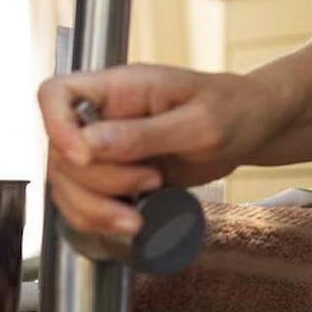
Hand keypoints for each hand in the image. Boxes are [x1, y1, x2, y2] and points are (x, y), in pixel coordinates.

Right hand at [38, 64, 290, 235]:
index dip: (55, 125)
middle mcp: (106, 115)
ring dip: (94, 209)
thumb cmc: (237, 110)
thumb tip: (87, 145)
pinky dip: (99, 220)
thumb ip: (146, 134)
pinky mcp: (119, 175)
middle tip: (150, 182)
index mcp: (121, 87)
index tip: (82, 157)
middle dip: (95, 182)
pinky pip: (87, 202)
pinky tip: (132, 224)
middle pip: (60, 151)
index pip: (56, 93)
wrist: (257, 128)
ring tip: (138, 218)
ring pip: (67, 184)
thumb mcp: (200, 123)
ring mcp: (109, 147)